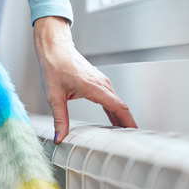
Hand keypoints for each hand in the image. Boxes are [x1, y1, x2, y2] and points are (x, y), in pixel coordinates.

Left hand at [33, 16, 136, 143]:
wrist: (55, 48)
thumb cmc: (54, 65)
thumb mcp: (54, 96)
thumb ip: (60, 119)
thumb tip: (60, 137)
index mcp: (95, 87)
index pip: (118, 107)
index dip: (128, 121)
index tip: (134, 133)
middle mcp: (102, 84)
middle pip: (121, 107)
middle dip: (127, 124)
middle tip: (130, 141)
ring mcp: (102, 82)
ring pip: (117, 103)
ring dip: (122, 118)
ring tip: (123, 135)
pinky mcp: (98, 82)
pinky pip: (111, 99)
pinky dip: (114, 111)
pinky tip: (114, 121)